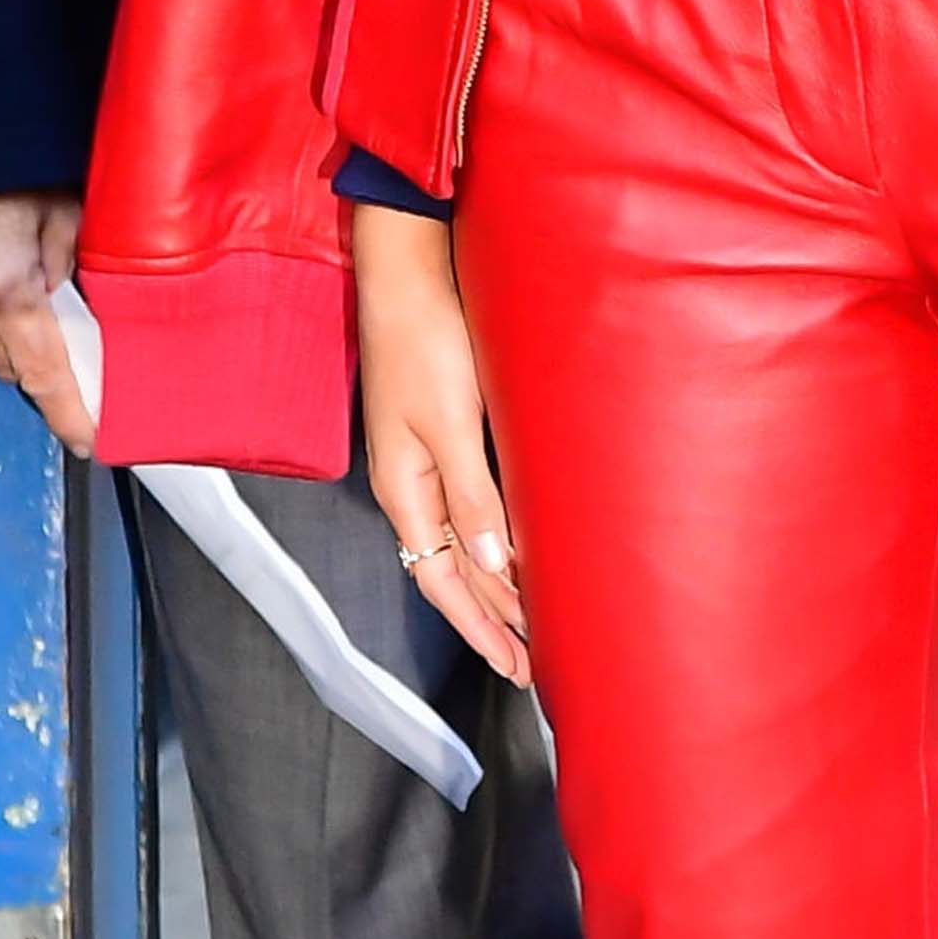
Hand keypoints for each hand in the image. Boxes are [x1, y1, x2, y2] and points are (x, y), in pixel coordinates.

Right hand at [0, 192, 95, 455]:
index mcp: (3, 288)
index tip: (89, 439)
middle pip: (3, 358)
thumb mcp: (64, 203)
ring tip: (6, 270)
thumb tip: (61, 297)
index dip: (69, 408)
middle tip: (59, 329)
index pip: (44, 371)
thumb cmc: (9, 158)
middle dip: (33, 354)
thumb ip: (67, 260)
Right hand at [355, 205, 529, 685]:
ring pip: (460, 540)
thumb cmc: (425, 341)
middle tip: (532, 660)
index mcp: (405, 490)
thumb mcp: (451, 423)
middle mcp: (411, 484)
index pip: (444, 582)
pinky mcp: (442, 429)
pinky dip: (492, 536)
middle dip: (490, 618)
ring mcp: (423, 458)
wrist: (408, 273)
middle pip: (451, 571)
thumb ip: (473, 497)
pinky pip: (467, 504)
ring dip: (493, 581)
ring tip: (529, 617)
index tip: (517, 665)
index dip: (481, 627)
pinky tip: (516, 542)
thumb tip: (491, 568)